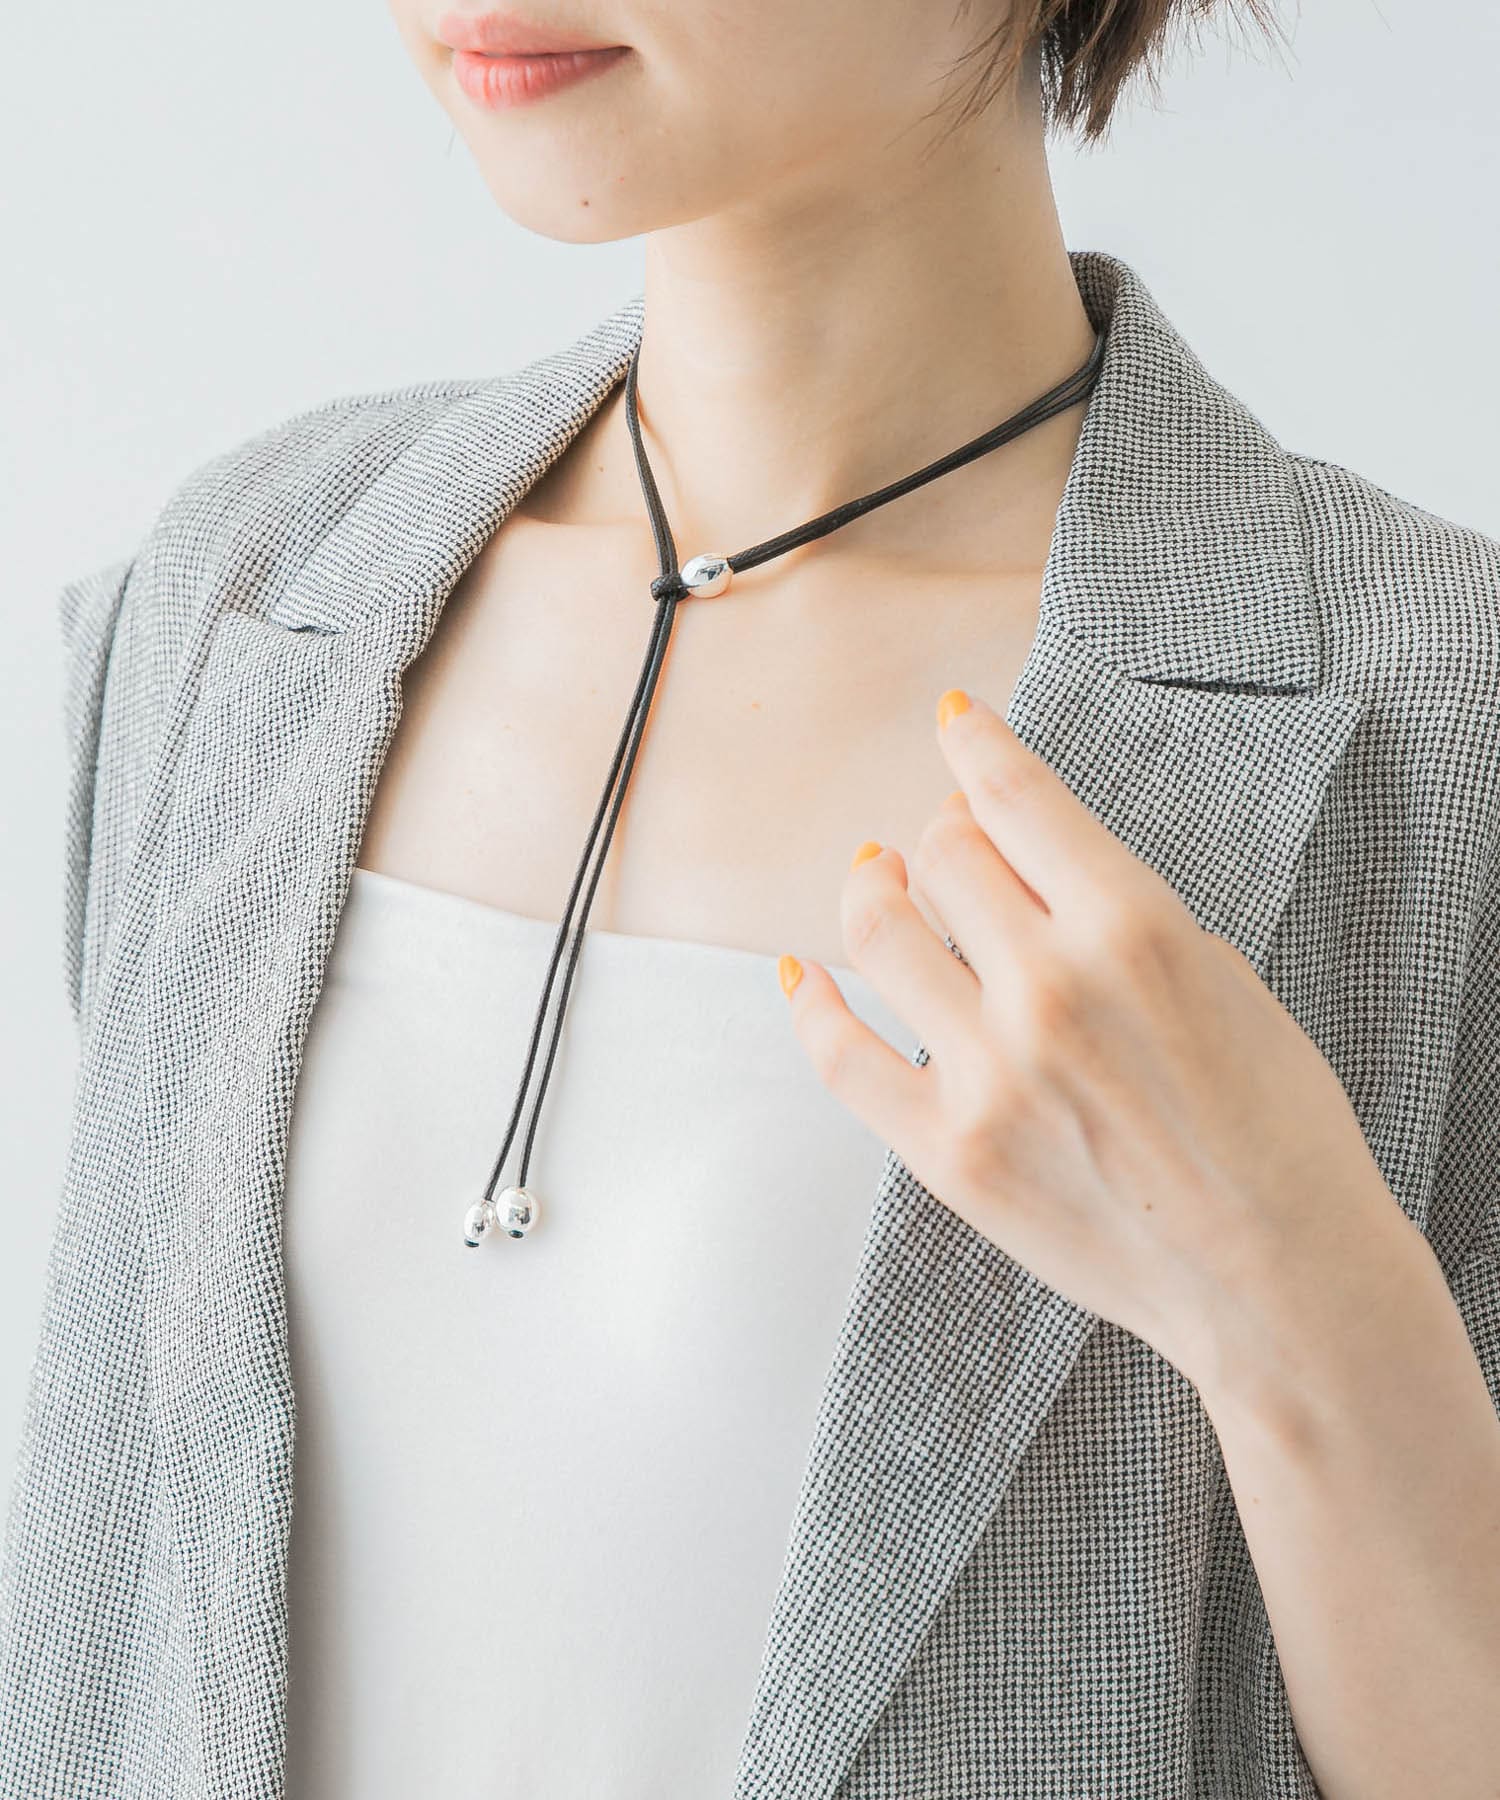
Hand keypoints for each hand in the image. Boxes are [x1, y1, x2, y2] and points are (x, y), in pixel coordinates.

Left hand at [778, 686, 1394, 1390]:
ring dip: (871, 889)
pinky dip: (810, 1002)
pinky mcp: (948, 1152)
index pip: (1016, 796)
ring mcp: (988, 1074)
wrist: (1280, 1281)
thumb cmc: (1278, 1133)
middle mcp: (1048, 988)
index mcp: (1134, 929)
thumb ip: (1117, 914)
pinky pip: (840, 1057)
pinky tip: (801, 971)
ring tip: (877, 878)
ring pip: (879, 933)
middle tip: (946, 840)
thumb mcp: (1225, 980)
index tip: (954, 719)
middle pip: (941, 855)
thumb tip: (1023, 867)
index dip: (974, 742)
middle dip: (942, 832)